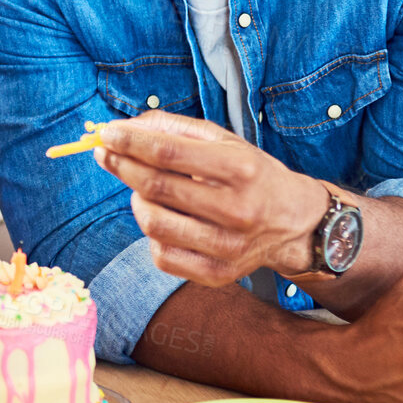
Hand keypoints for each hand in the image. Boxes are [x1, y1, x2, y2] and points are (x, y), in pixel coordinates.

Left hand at [94, 111, 329, 284]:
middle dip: (122, 165)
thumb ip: (176, 130)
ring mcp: (227, 247)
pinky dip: (151, 233)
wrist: (296, 224)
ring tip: (143, 187)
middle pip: (156, 187)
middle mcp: (237, 211)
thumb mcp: (226, 142)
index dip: (130, 143)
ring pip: (152, 222)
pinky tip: (162, 216)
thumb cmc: (253, 175)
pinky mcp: (218, 273)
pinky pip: (161, 255)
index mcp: (241, 170)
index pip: (168, 154)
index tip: (108, 134)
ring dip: (136, 199)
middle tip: (106, 153)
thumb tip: (125, 128)